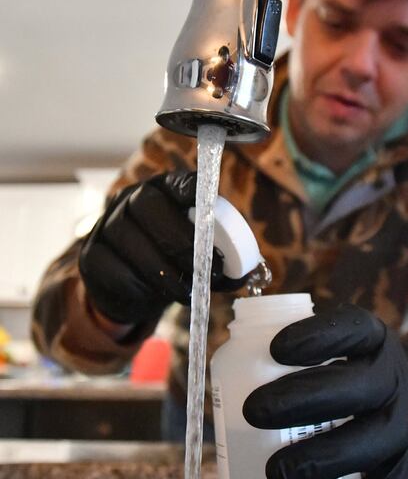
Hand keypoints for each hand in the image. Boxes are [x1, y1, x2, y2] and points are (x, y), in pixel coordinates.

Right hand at [79, 172, 247, 324]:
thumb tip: (246, 272)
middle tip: (207, 269)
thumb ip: (218, 256)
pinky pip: (116, 269)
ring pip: (132, 241)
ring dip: (166, 271)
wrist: (128, 289)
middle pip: (148, 206)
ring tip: (188, 290)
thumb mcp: (195, 253)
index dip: (191, 189)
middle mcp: (129, 200)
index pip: (176, 181)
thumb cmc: (169, 261)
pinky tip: (157, 296)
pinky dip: (142, 287)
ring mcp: (106, 226)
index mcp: (161, 191)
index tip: (207, 203)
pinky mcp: (91, 256)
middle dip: (182, 240)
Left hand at [242, 304, 407, 478]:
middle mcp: (392, 377)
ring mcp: (404, 421)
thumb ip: (295, 355)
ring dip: (323, 457)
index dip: (316, 338)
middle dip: (302, 399)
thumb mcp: (336, 346)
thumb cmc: (351, 370)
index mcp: (371, 339)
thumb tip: (225, 383)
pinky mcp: (407, 464)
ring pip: (372, 439)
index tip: (275, 349)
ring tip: (274, 472)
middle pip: (355, 387)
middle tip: (253, 412)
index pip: (349, 330)